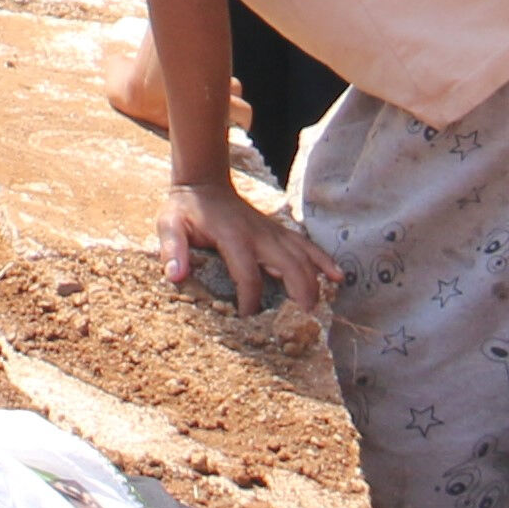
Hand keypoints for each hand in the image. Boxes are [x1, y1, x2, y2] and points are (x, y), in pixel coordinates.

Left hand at [161, 183, 345, 326]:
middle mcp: (259, 233)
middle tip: (300, 323)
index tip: (247, 319)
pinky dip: (324, 260)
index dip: (250, 299)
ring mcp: (273, 231)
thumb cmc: (186, 210)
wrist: (204, 185)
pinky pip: (306, 245)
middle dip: (298, 293)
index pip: (248, 273)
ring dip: (314, 281)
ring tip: (319, 310)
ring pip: (303, 255)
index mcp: (233, 236)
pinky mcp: (279, 231)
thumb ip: (172, 249)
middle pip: (289, 264)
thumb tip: (174, 276)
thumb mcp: (170, 225)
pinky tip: (338, 277)